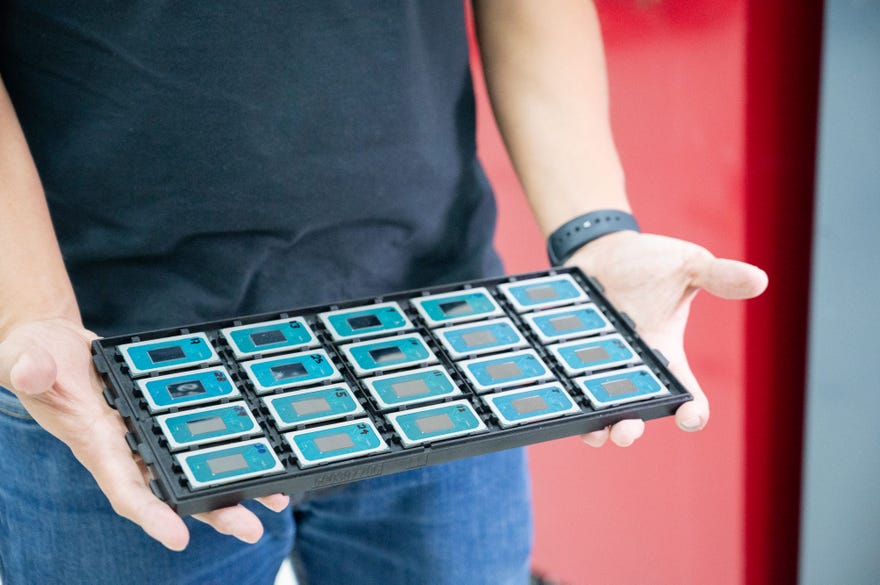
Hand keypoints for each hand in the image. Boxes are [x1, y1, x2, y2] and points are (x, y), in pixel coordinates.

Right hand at [0, 318, 289, 549]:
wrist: (52, 345)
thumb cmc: (38, 359)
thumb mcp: (30, 359)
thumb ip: (31, 369)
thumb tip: (34, 370)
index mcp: (96, 444)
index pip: (124, 488)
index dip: (151, 514)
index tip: (178, 536)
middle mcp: (127, 449)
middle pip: (174, 491)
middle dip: (213, 511)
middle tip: (251, 527)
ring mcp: (146, 435)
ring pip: (195, 471)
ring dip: (234, 489)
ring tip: (275, 501)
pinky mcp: (161, 417)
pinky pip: (199, 438)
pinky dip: (231, 449)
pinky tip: (266, 456)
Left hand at [568, 231, 767, 446]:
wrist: (600, 249)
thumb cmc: (650, 261)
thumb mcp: (688, 264)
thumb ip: (719, 276)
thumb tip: (760, 280)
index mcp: (667, 356)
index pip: (687, 395)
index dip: (692, 413)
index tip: (689, 416)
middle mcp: (635, 370)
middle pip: (639, 414)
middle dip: (632, 428)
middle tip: (628, 429)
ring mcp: (601, 367)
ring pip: (601, 412)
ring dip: (598, 428)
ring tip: (595, 432)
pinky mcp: (570, 357)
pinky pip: (567, 387)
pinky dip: (564, 399)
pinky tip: (558, 399)